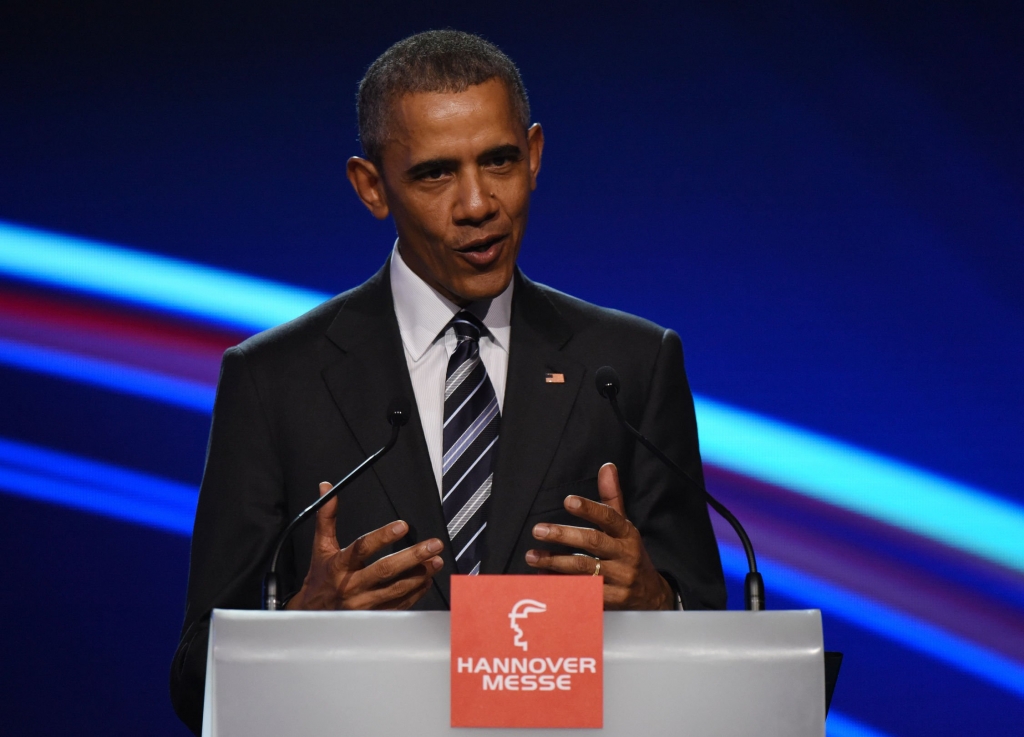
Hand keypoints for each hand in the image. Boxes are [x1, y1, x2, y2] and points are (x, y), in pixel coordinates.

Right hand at [287, 481, 444, 609]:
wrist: (312, 615)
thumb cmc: (320, 577)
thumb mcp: (321, 547)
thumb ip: (327, 518)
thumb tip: (327, 488)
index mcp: (339, 565)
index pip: (362, 548)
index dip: (383, 537)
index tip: (403, 526)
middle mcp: (352, 585)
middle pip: (385, 570)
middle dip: (413, 556)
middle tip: (434, 545)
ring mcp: (363, 604)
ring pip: (396, 589)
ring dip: (419, 574)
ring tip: (436, 561)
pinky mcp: (373, 616)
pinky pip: (398, 605)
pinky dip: (415, 593)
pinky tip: (426, 580)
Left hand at [524, 463, 674, 609]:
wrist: (652, 596)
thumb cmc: (630, 554)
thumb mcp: (625, 526)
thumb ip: (612, 498)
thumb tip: (607, 467)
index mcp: (628, 534)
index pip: (609, 518)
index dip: (589, 509)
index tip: (568, 500)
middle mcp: (625, 555)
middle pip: (593, 542)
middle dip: (563, 536)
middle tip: (538, 530)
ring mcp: (620, 580)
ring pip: (584, 570)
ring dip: (555, 562)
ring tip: (532, 556)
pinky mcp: (613, 601)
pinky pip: (584, 593)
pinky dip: (563, 586)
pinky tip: (544, 580)